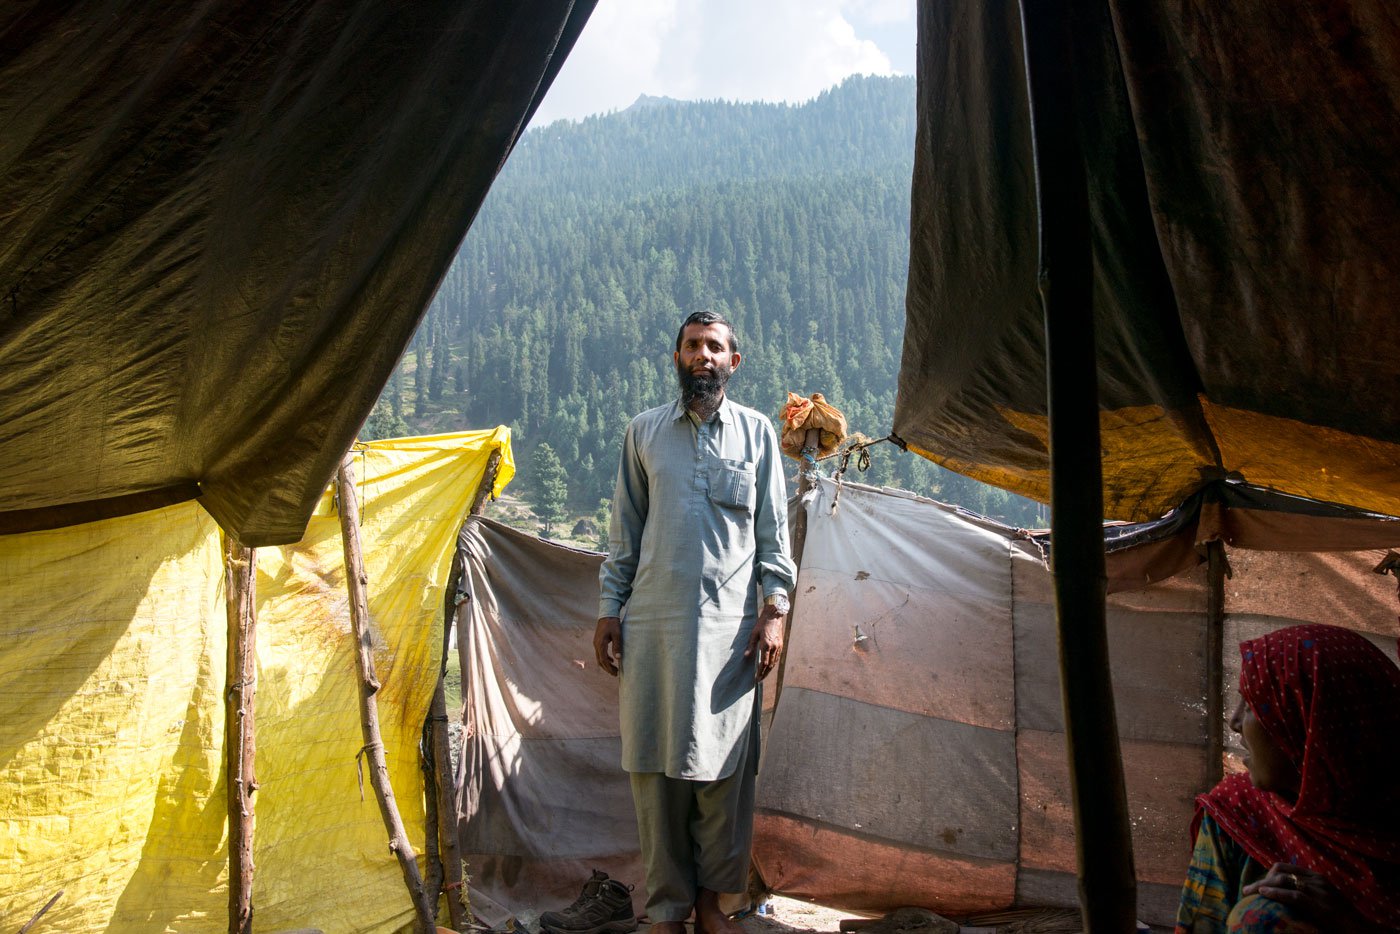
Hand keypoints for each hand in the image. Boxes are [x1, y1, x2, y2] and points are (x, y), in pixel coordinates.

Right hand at [594, 616, 621, 675]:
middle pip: (600, 661)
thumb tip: (618, 658)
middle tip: (615, 674)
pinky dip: (605, 658)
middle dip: (607, 668)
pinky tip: (612, 659)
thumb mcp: (617, 634)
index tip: (615, 673)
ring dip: (606, 664)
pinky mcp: (598, 641)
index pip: (603, 660)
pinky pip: (600, 653)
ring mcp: (596, 643)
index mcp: (600, 644)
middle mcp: (596, 645)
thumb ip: (617, 646)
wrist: (607, 614)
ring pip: (599, 657)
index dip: (609, 668)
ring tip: (614, 669)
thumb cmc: (613, 623)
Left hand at [745, 604, 785, 681]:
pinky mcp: (781, 644)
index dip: (760, 672)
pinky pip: (777, 657)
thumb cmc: (762, 623)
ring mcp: (778, 646)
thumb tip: (746, 656)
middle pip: (770, 665)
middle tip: (759, 680)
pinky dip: (774, 663)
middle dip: (765, 673)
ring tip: (764, 675)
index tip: (756, 678)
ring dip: (769, 670)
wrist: (774, 615)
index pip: (764, 663)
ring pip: (775, 662)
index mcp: (766, 645)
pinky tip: (770, 666)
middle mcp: (774, 647)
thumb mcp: (754, 634)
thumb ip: (751, 646)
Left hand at [1243, 863, 1369, 929]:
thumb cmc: (1341, 919)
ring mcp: (1318, 891)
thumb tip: (1284, 895)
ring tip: (1249, 893)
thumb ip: (1307, 893)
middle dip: (1261, 880)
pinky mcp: (1319, 904)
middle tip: (1247, 890)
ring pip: (1282, 881)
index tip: (1258, 885)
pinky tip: (1263, 895)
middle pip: (1279, 872)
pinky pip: (1292, 895)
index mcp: (1316, 877)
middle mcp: (1316, 880)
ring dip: (1262, 886)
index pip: (1285, 868)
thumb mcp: (1323, 900)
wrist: (1360, 930)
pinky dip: (1275, 893)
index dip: (1267, 875)